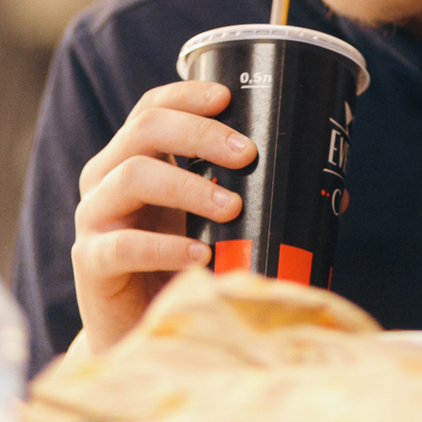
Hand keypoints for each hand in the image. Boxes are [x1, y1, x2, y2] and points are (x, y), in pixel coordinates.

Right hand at [71, 81, 255, 353]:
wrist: (137, 326)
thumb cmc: (176, 262)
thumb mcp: (203, 218)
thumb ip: (238, 193)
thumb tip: (331, 191)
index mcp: (131, 156)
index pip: (152, 107)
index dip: (187, 95)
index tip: (229, 97)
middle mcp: (105, 177)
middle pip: (145, 130)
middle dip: (200, 134)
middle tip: (246, 154)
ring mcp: (93, 217)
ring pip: (133, 176)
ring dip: (188, 186)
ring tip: (231, 207)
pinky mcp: (91, 262)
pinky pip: (123, 245)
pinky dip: (166, 247)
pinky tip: (201, 256)